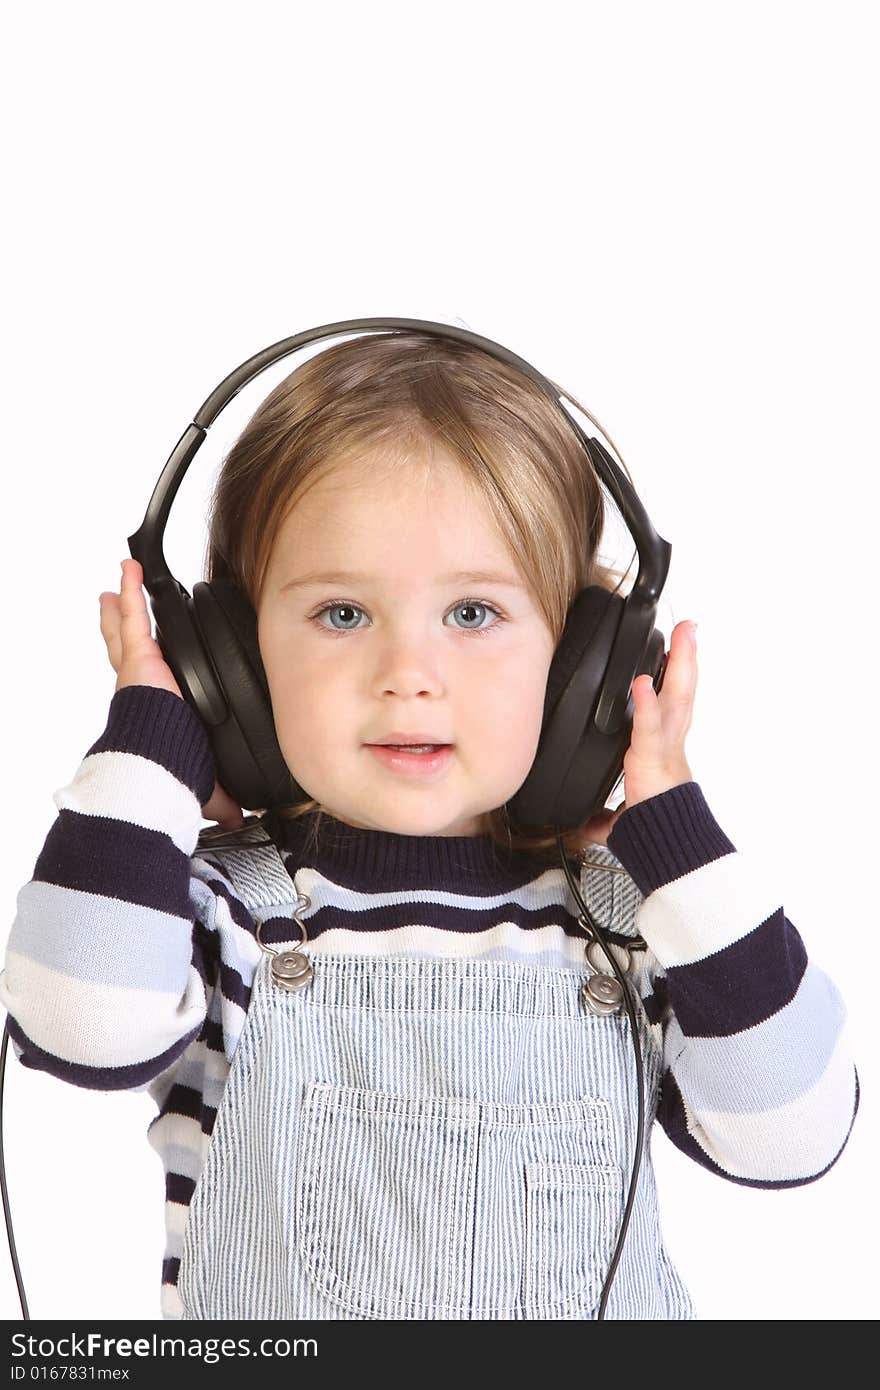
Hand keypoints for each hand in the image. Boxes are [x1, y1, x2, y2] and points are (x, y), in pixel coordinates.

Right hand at [100, 558, 243, 831]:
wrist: (160, 768)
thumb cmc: (174, 776)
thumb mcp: (206, 784)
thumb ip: (222, 797)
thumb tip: (238, 819)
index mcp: (160, 714)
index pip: (152, 687)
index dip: (148, 670)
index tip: (149, 658)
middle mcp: (146, 690)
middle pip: (131, 652)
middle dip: (124, 629)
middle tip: (118, 607)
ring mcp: (141, 672)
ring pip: (127, 633)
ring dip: (124, 607)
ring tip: (121, 583)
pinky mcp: (140, 660)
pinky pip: (135, 619)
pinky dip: (131, 592)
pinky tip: (129, 570)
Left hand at [575, 619, 697, 846]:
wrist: (669, 855)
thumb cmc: (654, 834)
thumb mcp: (621, 821)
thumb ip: (604, 816)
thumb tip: (584, 825)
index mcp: (662, 754)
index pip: (670, 708)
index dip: (674, 680)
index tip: (675, 652)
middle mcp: (670, 745)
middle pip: (682, 693)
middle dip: (687, 658)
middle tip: (689, 628)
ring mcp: (666, 750)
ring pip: (678, 700)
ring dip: (681, 665)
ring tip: (683, 635)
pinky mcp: (654, 762)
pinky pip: (649, 729)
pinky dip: (646, 705)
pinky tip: (643, 683)